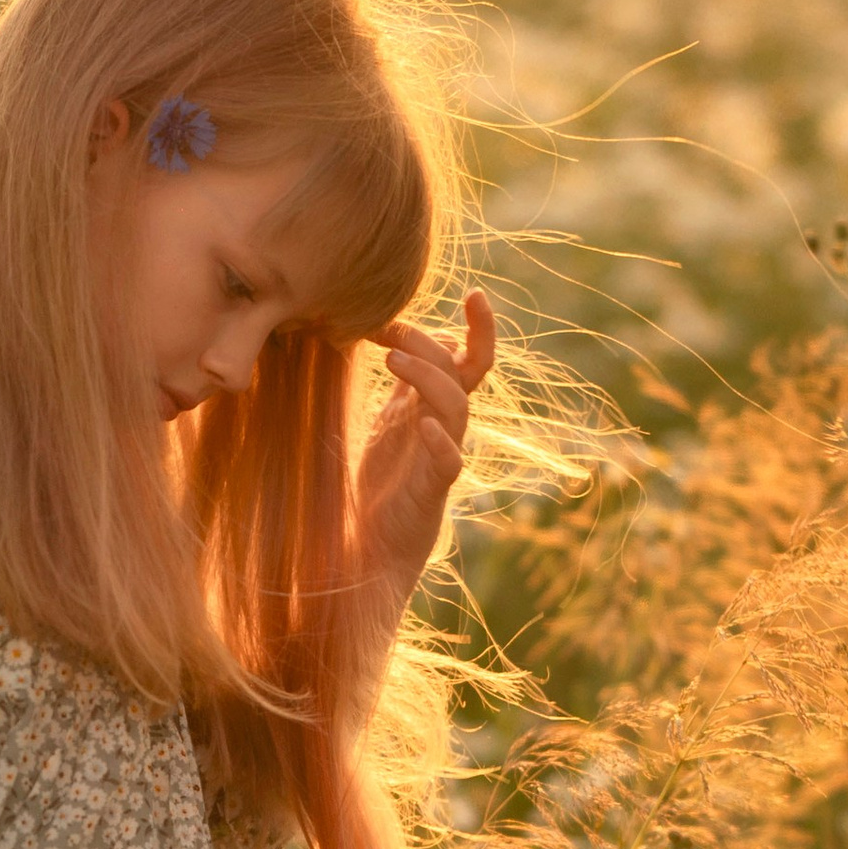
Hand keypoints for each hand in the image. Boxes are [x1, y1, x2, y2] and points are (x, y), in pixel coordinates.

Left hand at [351, 291, 497, 630]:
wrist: (369, 556)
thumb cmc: (376, 491)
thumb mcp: (384, 425)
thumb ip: (397, 386)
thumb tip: (391, 334)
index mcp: (432, 411)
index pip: (469, 360)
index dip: (478, 328)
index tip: (471, 291)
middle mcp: (442, 430)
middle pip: (461, 374)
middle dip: (431, 343)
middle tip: (390, 327)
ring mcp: (441, 460)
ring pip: (454, 408)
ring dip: (429, 377)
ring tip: (392, 359)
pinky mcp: (432, 494)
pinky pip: (449, 463)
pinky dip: (441, 442)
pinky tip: (424, 426)